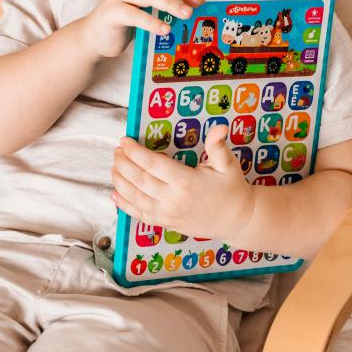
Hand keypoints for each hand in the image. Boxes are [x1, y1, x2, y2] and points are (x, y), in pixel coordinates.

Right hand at [80, 0, 205, 60]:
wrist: (95, 38)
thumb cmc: (127, 24)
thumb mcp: (149, 10)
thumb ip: (165, 4)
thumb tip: (194, 7)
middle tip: (198, 3)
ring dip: (169, 2)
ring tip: (186, 14)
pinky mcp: (110, 13)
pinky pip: (132, 14)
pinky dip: (150, 21)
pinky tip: (165, 30)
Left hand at [111, 124, 255, 240]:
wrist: (237, 220)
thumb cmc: (231, 189)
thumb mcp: (228, 164)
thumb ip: (218, 146)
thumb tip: (219, 127)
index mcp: (187, 181)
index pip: (153, 164)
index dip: (135, 152)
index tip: (125, 140)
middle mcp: (174, 199)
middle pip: (140, 180)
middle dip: (124, 164)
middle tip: (117, 151)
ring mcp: (168, 214)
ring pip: (135, 198)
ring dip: (120, 182)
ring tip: (114, 167)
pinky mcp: (166, 224)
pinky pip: (140, 215)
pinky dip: (124, 205)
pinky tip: (115, 194)